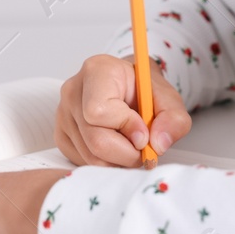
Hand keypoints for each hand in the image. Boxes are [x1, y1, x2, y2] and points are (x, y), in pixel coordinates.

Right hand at [55, 53, 191, 166]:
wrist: (129, 89)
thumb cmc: (144, 91)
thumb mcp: (168, 99)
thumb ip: (173, 119)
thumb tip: (157, 144)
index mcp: (97, 71)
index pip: (99, 110)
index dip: (126, 127)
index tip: (144, 132)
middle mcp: (73, 91)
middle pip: (96, 141)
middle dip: (127, 153)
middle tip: (143, 147)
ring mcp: (63, 114)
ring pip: (90, 156)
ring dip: (119, 161)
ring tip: (131, 145)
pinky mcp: (61, 135)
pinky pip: (83, 162)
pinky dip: (106, 162)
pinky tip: (116, 146)